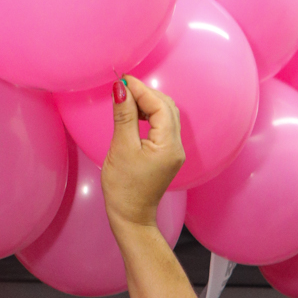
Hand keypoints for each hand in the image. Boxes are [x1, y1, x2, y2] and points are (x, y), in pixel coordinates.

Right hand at [101, 74, 184, 233]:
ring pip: (165, 115)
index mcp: (169, 145)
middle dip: (145, 94)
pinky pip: (161, 126)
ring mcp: (173, 151)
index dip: (141, 90)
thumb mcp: (121, 148)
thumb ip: (124, 115)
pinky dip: (148, 115)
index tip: (121, 80)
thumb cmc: (124, 188)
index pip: (159, 105)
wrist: (131, 217)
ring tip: (125, 101)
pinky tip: (133, 115)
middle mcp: (176, 146)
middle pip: (166, 107)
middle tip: (121, 89)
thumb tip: (120, 88)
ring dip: (147, 103)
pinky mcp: (166, 154)